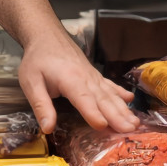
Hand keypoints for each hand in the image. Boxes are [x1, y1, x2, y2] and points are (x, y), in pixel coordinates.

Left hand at [17, 36, 137, 133]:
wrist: (46, 35)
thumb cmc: (37, 59)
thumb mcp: (30, 82)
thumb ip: (40, 105)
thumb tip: (47, 128)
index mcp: (69, 79)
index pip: (82, 98)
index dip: (92, 112)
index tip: (102, 126)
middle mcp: (85, 77)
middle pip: (103, 99)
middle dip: (117, 115)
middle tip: (130, 130)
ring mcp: (92, 76)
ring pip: (110, 94)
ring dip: (123, 109)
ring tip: (135, 123)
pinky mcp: (94, 75)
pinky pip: (110, 85)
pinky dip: (120, 93)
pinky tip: (130, 99)